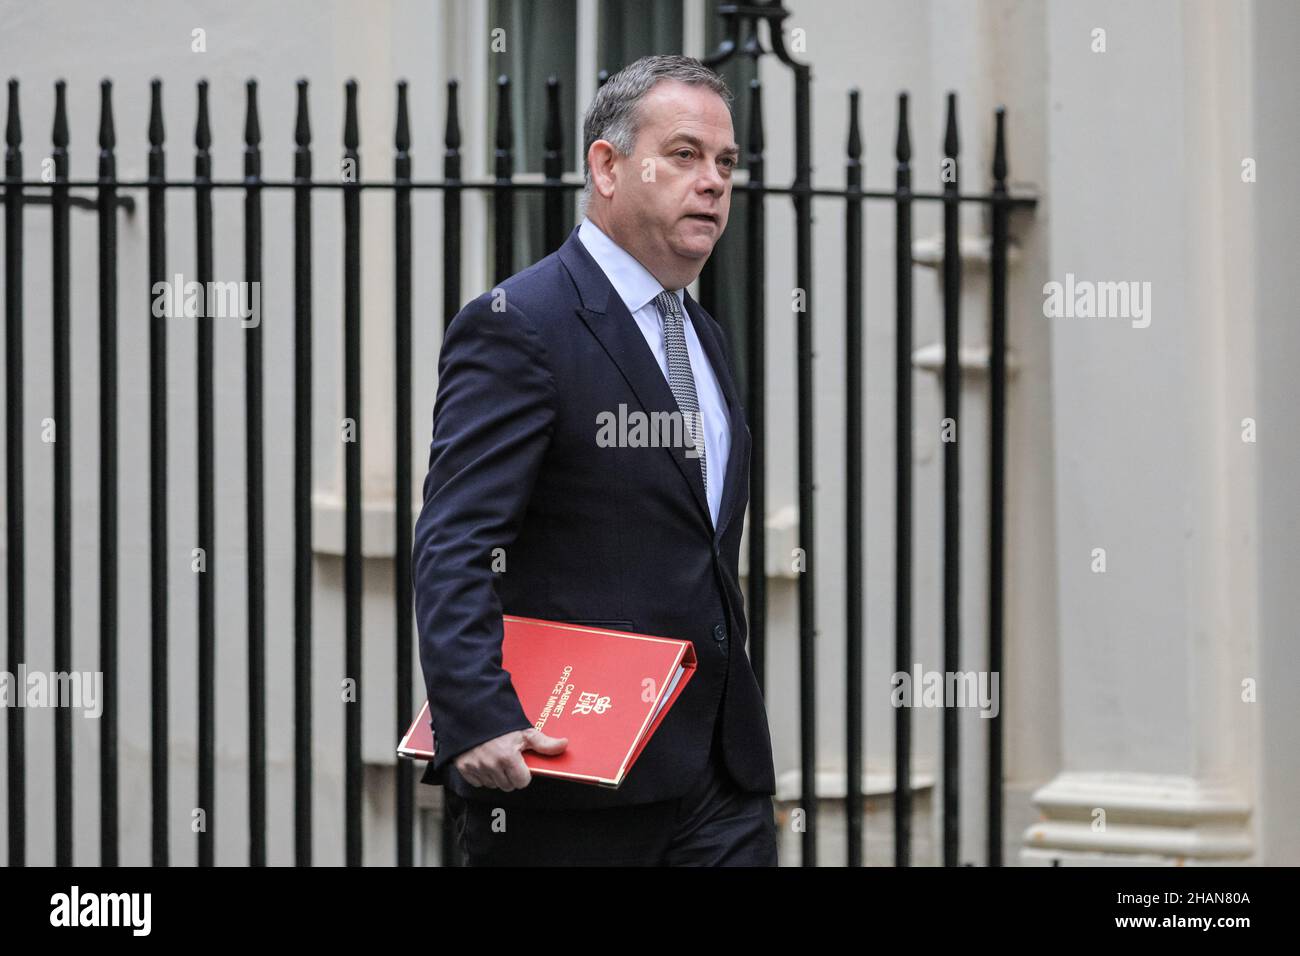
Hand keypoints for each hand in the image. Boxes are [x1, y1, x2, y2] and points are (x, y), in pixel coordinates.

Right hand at [453, 728, 567, 790]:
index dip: (524, 774)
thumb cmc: (499, 722)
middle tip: (509, 761)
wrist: (472, 712)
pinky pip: (477, 783)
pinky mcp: (463, 768)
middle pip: (507, 786)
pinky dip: (481, 775)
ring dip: (496, 776)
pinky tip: (484, 762)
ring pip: (493, 785)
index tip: (521, 764)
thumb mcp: (524, 731)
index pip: (522, 782)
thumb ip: (544, 743)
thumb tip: (564, 745)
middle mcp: (490, 765)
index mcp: (507, 757)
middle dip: (510, 776)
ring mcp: (475, 767)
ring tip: (496, 759)